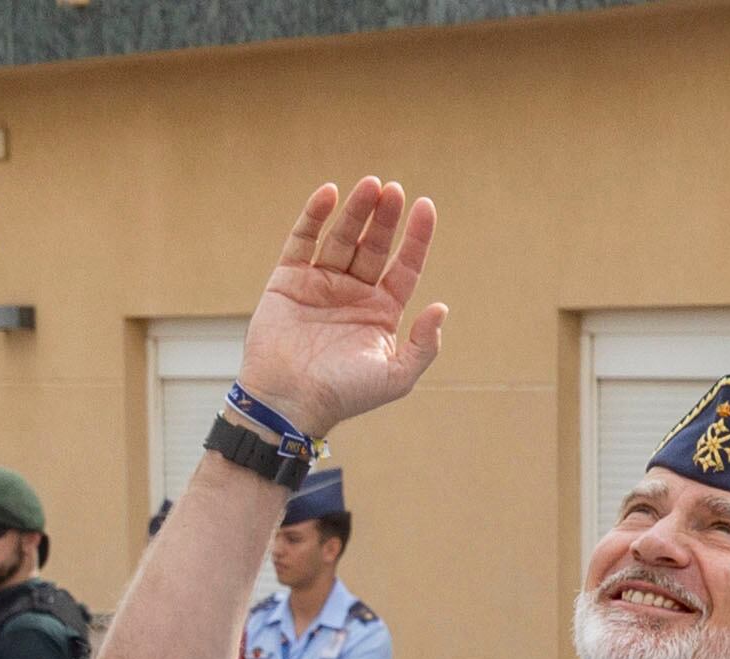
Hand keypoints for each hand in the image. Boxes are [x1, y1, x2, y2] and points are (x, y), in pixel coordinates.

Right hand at [240, 179, 448, 438]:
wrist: (290, 402)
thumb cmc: (345, 393)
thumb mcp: (397, 376)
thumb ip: (424, 345)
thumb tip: (441, 306)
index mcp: (382, 311)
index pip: (405, 265)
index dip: (417, 236)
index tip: (425, 207)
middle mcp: (353, 292)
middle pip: (374, 245)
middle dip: (385, 218)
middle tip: (393, 190)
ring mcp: (320, 283)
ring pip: (341, 237)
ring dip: (356, 210)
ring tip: (370, 185)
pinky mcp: (288, 279)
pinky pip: (302, 241)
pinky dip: (314, 216)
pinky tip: (329, 194)